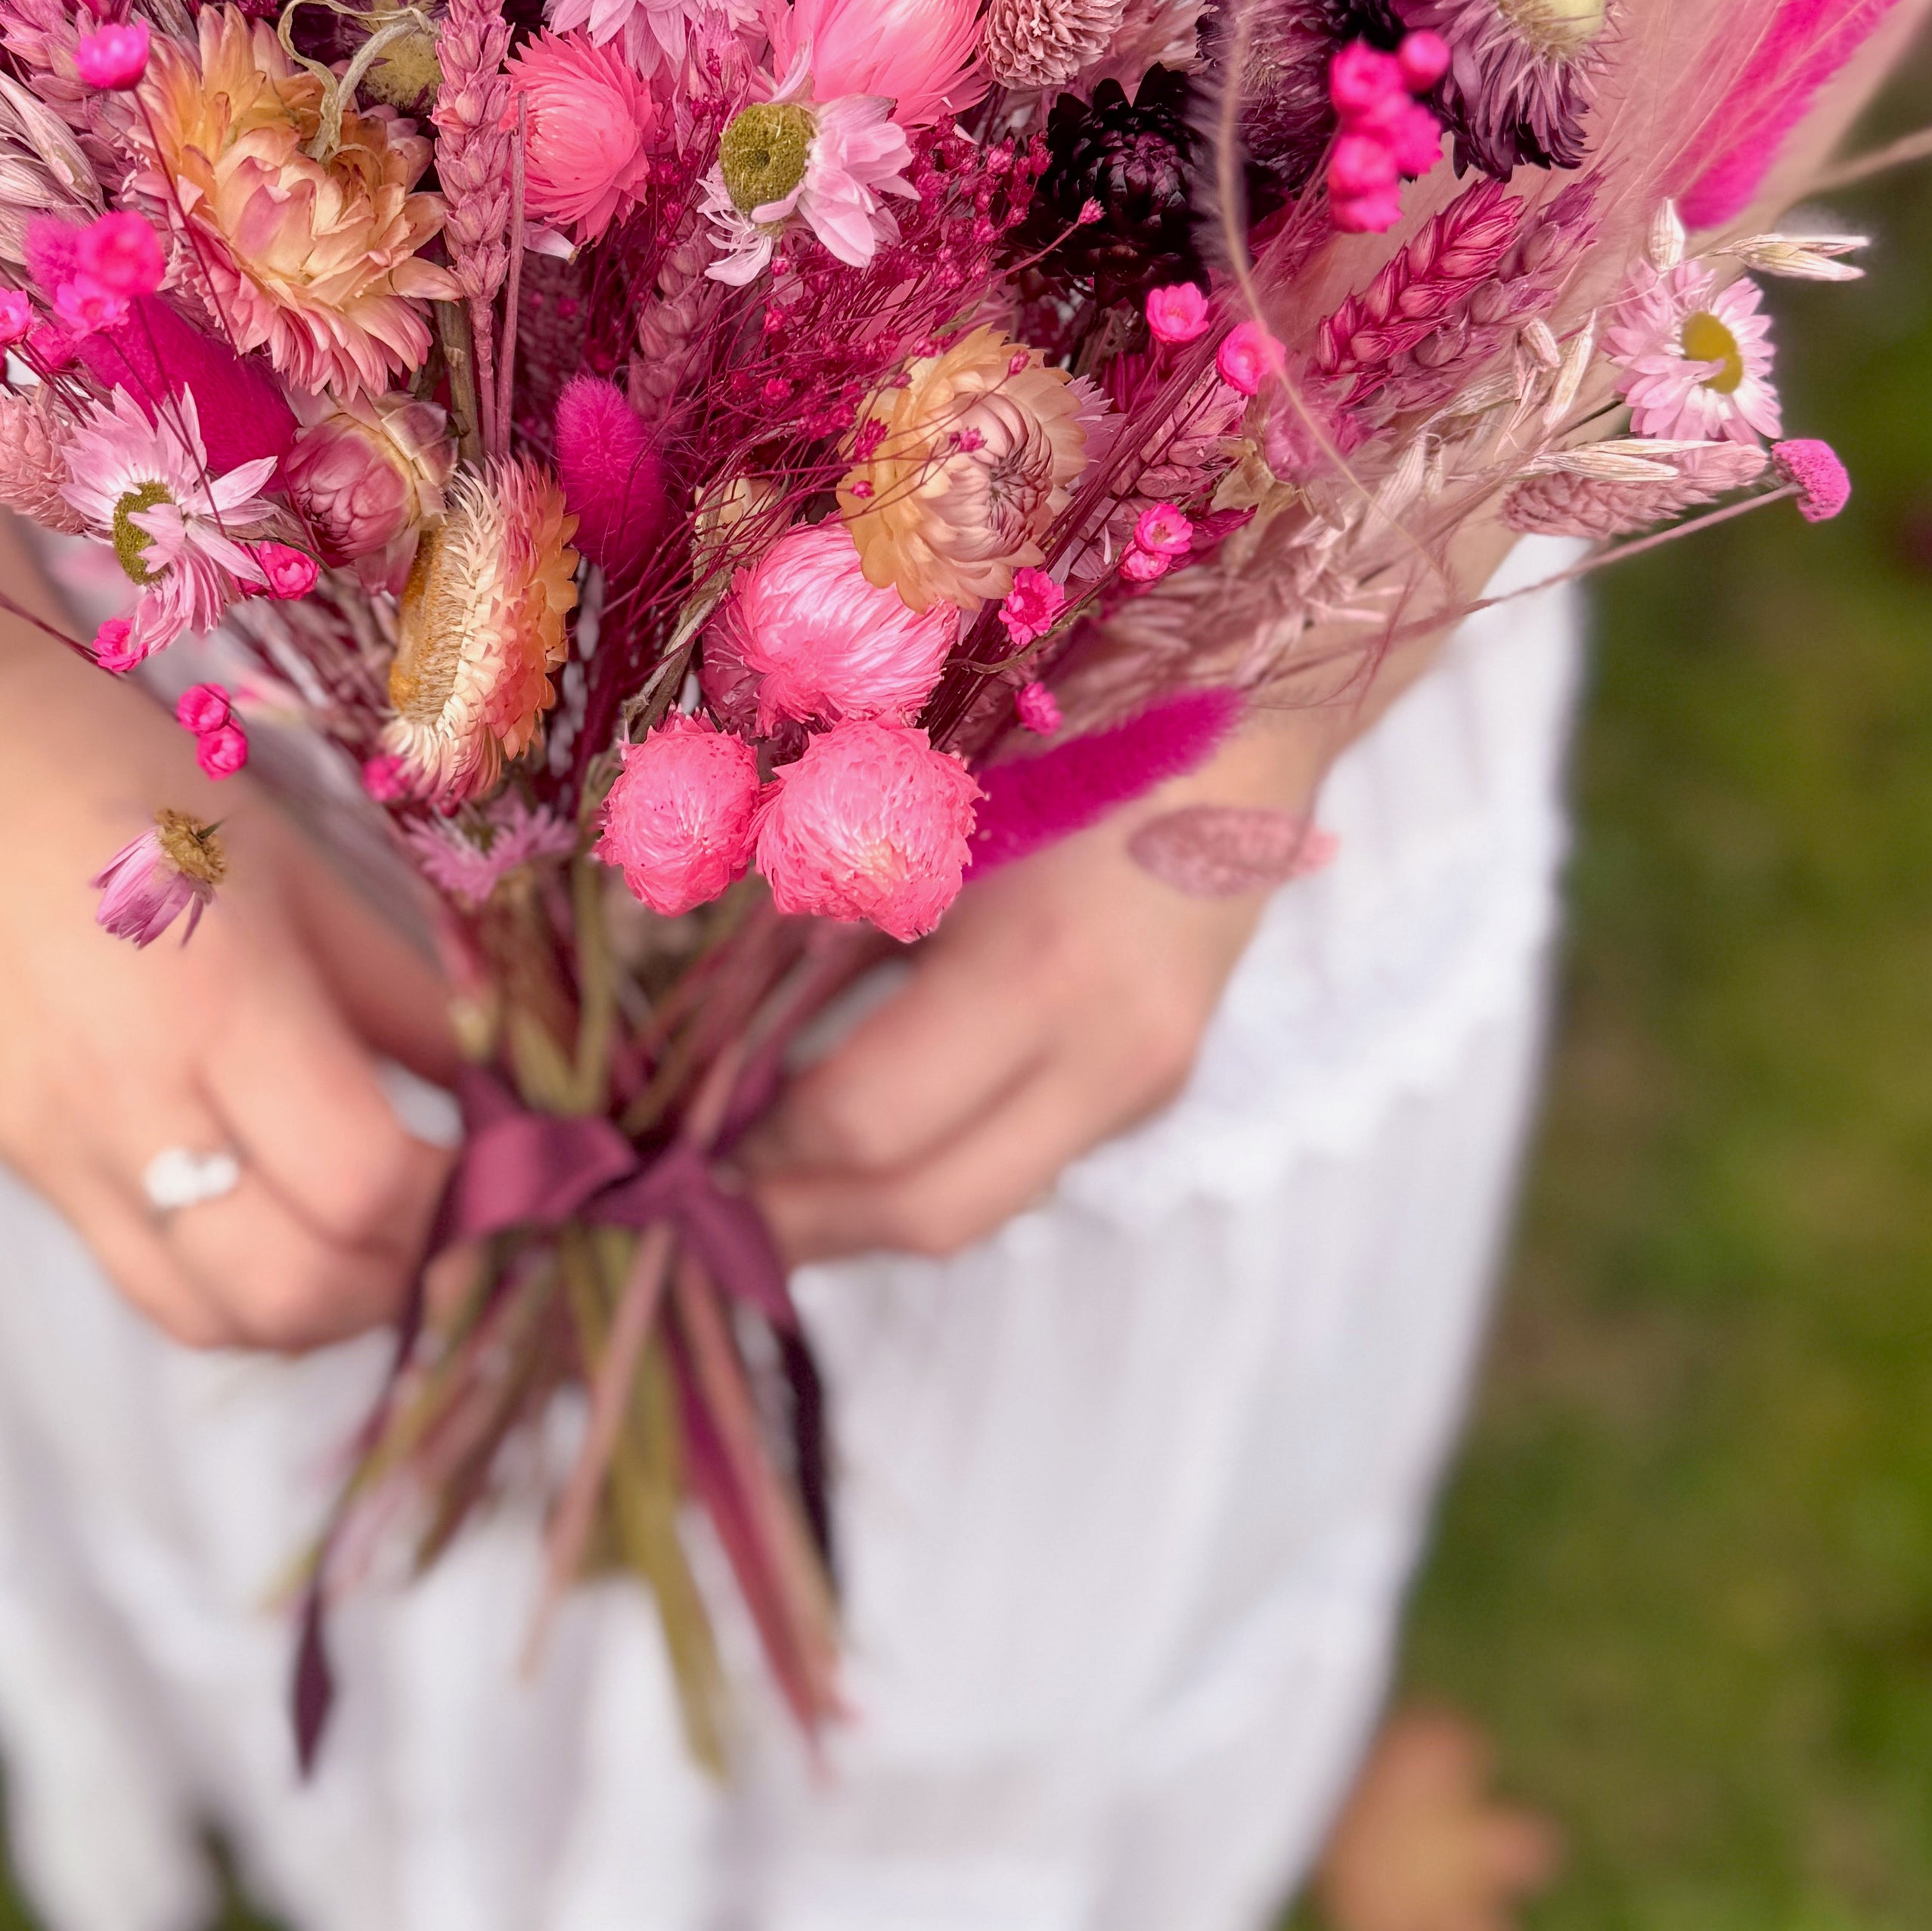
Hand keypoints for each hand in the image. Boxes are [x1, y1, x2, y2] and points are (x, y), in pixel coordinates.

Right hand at [0, 646, 460, 1351]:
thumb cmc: (121, 772)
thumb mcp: (288, 860)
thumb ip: (397, 986)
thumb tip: (498, 1082)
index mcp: (220, 1003)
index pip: (364, 1186)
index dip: (450, 1197)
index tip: (483, 1151)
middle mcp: (131, 1101)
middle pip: (293, 1291)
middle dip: (394, 1277)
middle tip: (436, 1212)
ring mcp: (57, 1148)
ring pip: (208, 1318)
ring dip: (310, 1307)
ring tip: (357, 1233)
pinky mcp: (14, 1162)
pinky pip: (138, 1275)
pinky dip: (227, 1280)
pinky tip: (266, 1212)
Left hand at [741, 712, 1336, 1267]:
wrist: (1247, 706)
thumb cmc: (1068, 713)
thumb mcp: (923, 809)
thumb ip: (826, 920)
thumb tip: (720, 1045)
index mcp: (1042, 966)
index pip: (867, 1120)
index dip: (764, 1147)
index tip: (684, 1146)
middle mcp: (1113, 1051)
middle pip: (933, 1211)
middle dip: (806, 1224)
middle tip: (710, 1209)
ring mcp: (1148, 1078)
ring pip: (982, 1204)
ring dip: (866, 1211)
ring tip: (770, 1188)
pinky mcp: (1157, 1080)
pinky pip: (1023, 1159)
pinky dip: (933, 1161)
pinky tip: (860, 1142)